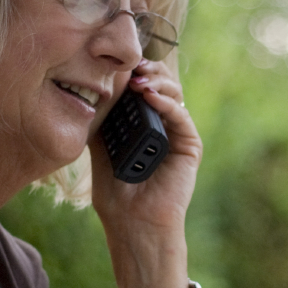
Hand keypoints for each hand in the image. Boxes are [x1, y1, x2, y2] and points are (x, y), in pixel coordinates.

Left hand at [89, 59, 200, 287]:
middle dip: (148, 71)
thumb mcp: (99, 147)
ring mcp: (176, 136)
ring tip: (138, 81)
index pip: (142, 88)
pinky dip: (167, 103)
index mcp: (141, 125)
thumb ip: (102, 118)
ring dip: (158, 82)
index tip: (116, 63)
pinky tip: (150, 96)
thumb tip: (98, 84)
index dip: (133, 72)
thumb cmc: (114, 193)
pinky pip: (182, 117)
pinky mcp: (189, 147)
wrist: (131, 223)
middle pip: (161, 85)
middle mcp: (161, 126)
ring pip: (175, 95)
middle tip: (131, 68)